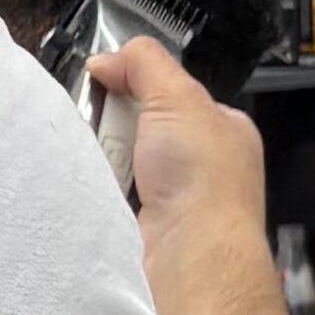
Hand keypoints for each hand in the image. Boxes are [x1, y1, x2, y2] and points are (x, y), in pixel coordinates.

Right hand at [89, 38, 274, 314]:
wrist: (191, 256)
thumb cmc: (205, 182)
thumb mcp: (179, 96)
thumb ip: (145, 64)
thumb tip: (108, 58)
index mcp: (221, 130)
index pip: (170, 93)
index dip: (136, 82)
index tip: (105, 78)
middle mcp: (198, 166)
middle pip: (137, 126)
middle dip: (114, 122)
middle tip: (103, 123)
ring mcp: (168, 199)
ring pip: (117, 161)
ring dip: (102, 157)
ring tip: (99, 158)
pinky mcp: (139, 227)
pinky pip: (104, 194)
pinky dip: (94, 189)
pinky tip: (93, 187)